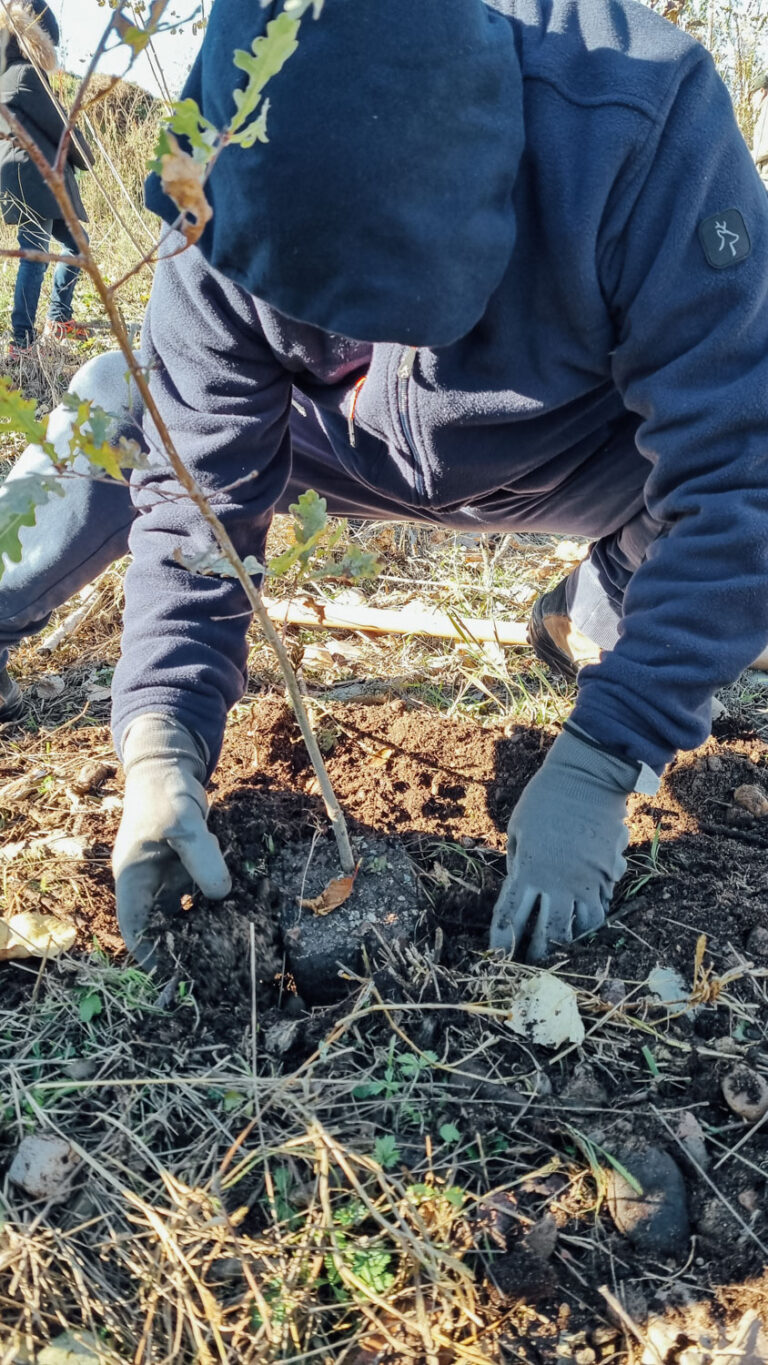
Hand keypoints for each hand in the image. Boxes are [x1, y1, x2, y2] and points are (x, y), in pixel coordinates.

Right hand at [113, 714, 230, 967]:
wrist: (170, 768)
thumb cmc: (165, 794)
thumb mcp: (183, 824)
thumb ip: (202, 857)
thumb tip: (220, 894)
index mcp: (133, 879)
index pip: (136, 929)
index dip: (152, 956)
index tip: (175, 977)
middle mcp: (149, 885)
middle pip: (163, 927)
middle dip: (185, 948)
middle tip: (215, 970)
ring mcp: (168, 878)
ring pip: (186, 914)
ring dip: (205, 928)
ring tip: (233, 950)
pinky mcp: (187, 869)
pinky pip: (202, 894)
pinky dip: (218, 903)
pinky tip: (242, 913)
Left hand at [490, 726, 641, 961]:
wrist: (587, 780)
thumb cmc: (544, 799)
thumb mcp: (517, 830)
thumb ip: (517, 862)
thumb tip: (521, 885)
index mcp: (527, 870)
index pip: (510, 917)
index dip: (503, 942)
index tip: (499, 958)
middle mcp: (557, 883)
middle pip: (549, 934)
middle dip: (539, 956)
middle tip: (533, 968)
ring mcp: (585, 881)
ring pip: (580, 928)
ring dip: (570, 944)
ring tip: (563, 955)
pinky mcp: (606, 875)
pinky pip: (600, 909)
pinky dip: (591, 922)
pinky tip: (585, 928)